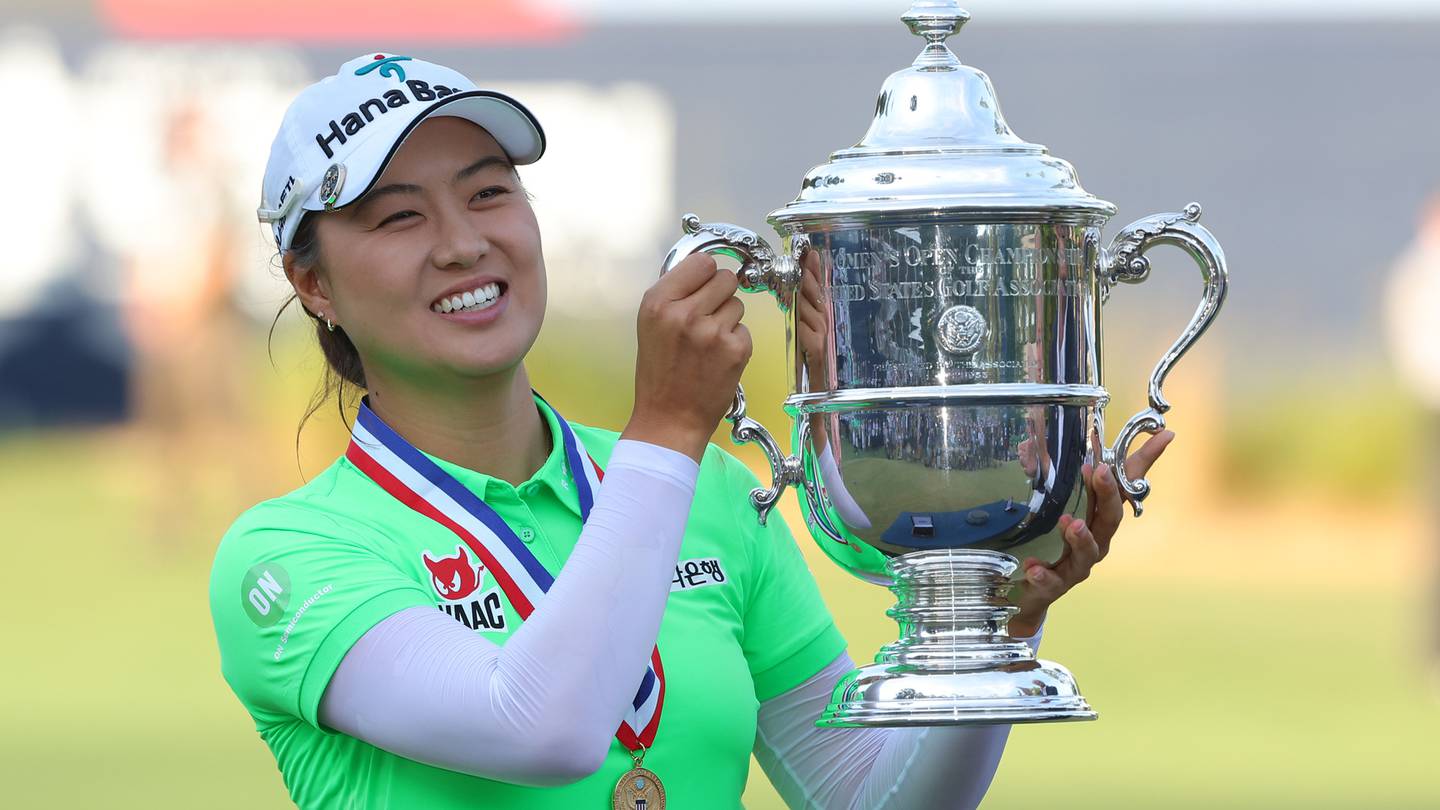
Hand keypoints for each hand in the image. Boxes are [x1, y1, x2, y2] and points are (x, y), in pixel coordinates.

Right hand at [623, 252, 751, 461]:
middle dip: (720, 295)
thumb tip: (703, 269)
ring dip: (728, 319)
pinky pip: (744, 329)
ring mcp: (712, 332)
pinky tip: (718, 359)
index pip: (701, 262)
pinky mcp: (735, 349)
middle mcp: (685, 313)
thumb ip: (674, 295)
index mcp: (658, 303)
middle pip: (725, 278)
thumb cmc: (659, 374)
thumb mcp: (651, 326)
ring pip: (737, 304)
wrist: (669, 419)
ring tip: (708, 343)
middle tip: (707, 317)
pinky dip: (735, 342)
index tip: (703, 288)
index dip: (705, 275)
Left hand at [1007, 429, 1174, 637]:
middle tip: (1099, 472)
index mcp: (1099, 519)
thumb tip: (1062, 443)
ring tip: (1070, 524)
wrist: (1031, 589)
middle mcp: (1095, 542)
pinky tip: (1033, 567)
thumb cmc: (1054, 541)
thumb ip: (1065, 476)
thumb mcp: (1062, 505)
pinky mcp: (1054, 584)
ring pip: (1087, 552)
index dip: (1141, 463)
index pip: (1124, 488)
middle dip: (1107, 495)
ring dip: (1080, 537)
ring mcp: (1076, 565)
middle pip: (1109, 519)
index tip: (1159, 437)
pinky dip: (1044, 574)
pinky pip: (1052, 580)